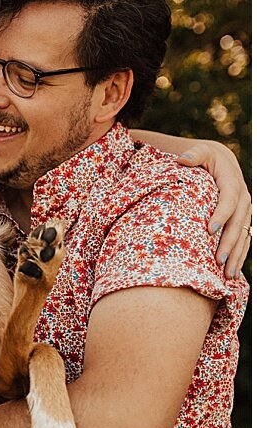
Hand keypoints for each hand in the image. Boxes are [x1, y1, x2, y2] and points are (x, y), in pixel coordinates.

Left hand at [174, 140, 251, 275]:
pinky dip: (239, 256)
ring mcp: (245, 212)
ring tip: (227, 275)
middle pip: (238, 223)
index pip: (229, 200)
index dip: (221, 214)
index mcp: (233, 183)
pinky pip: (243, 240)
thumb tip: (183, 159)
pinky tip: (232, 273)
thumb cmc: (204, 158)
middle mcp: (244, 198)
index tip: (209, 230)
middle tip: (217, 261)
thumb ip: (193, 154)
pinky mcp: (243, 221)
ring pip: (244, 236)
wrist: (221, 162)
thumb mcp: (200, 152)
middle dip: (228, 243)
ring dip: (236, 255)